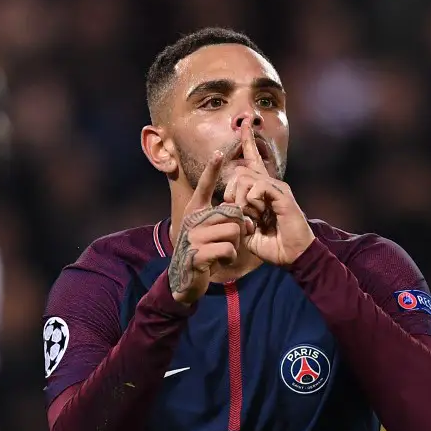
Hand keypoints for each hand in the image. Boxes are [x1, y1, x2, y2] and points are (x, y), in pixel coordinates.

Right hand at [169, 152, 245, 305]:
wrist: (185, 279)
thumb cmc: (202, 252)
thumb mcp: (209, 231)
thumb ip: (223, 220)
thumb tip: (244, 218)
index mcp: (194, 211)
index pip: (204, 186)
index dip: (211, 169)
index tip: (218, 152)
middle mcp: (192, 219)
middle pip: (231, 214)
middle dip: (239, 229)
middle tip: (232, 241)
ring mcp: (193, 236)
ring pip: (233, 231)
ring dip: (235, 245)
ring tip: (224, 252)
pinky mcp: (198, 253)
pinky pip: (228, 248)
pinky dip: (230, 256)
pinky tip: (220, 261)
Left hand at [223, 123, 314, 265]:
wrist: (292, 255)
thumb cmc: (271, 244)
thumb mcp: (247, 229)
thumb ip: (237, 215)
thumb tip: (230, 205)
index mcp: (261, 190)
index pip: (252, 159)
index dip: (247, 140)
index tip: (245, 123)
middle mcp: (270, 184)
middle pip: (241, 170)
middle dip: (232, 191)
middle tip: (238, 211)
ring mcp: (277, 188)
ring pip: (247, 177)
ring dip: (241, 198)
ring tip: (249, 215)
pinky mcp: (283, 195)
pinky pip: (259, 186)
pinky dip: (252, 200)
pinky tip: (257, 212)